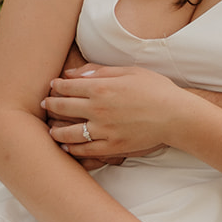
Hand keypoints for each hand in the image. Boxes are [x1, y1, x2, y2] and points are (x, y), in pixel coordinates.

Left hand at [44, 64, 188, 159]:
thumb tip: (73, 73)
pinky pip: (85, 150)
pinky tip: (66, 146)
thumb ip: (99, 71)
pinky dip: (72, 149)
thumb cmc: (155, 89)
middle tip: (45, 104)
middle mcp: (98, 110)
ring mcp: (104, 131)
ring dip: (55, 130)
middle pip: (63, 108)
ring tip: (51, 129)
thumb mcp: (128, 71)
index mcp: (101, 88)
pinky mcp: (112, 147)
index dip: (56, 86)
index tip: (52, 86)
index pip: (67, 87)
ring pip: (69, 133)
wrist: (176, 115)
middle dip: (51, 105)